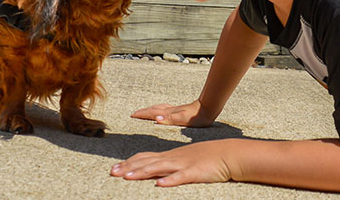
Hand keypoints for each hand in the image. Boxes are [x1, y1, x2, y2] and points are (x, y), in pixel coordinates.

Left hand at [110, 140, 236, 186]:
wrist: (228, 154)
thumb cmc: (206, 158)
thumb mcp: (184, 159)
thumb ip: (169, 165)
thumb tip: (155, 174)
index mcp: (170, 156)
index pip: (144, 157)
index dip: (129, 163)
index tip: (114, 168)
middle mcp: (173, 158)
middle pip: (146, 162)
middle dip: (128, 167)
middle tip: (112, 172)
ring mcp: (183, 164)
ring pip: (159, 167)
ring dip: (142, 172)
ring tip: (127, 177)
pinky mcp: (195, 172)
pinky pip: (180, 177)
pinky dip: (169, 180)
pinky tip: (159, 184)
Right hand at [130, 99, 214, 126]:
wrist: (208, 109)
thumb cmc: (197, 117)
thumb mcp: (183, 120)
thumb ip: (169, 119)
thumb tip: (156, 119)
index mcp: (169, 113)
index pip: (152, 113)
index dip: (142, 114)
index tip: (132, 115)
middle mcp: (170, 110)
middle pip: (153, 109)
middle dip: (143, 111)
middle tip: (134, 113)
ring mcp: (175, 110)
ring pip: (159, 108)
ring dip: (150, 110)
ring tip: (144, 111)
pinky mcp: (179, 111)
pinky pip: (164, 109)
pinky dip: (159, 110)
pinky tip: (162, 112)